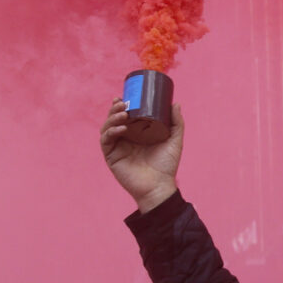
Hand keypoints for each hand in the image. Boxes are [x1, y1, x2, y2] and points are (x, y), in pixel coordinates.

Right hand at [99, 98, 183, 212]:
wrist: (159, 185)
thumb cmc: (167, 166)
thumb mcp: (174, 141)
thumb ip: (176, 123)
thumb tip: (175, 103)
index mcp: (137, 134)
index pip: (126, 115)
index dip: (122, 105)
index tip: (126, 96)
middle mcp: (125, 139)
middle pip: (114, 119)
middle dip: (115, 109)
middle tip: (122, 103)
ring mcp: (117, 147)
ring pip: (107, 127)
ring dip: (112, 118)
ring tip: (123, 113)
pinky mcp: (112, 156)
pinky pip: (106, 141)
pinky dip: (111, 132)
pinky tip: (121, 128)